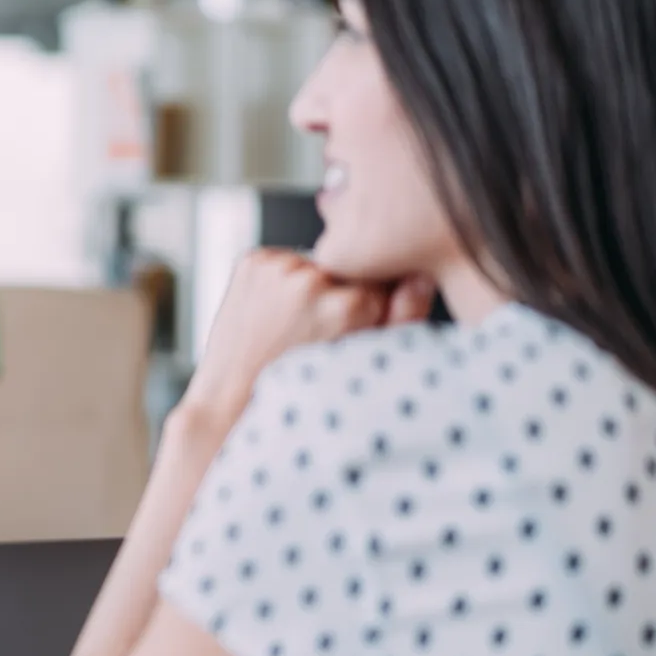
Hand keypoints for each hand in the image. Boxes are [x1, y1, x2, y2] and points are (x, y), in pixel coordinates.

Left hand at [182, 250, 433, 432]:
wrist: (234, 395)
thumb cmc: (301, 389)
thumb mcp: (365, 362)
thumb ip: (403, 319)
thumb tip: (421, 277)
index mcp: (349, 306)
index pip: (382, 281)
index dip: (370, 306)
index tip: (347, 331)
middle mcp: (311, 280)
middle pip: (348, 270)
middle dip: (341, 293)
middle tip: (316, 331)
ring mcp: (277, 267)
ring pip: (316, 263)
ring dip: (310, 284)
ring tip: (291, 325)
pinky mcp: (252, 260)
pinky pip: (283, 260)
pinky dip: (281, 279)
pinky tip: (272, 312)